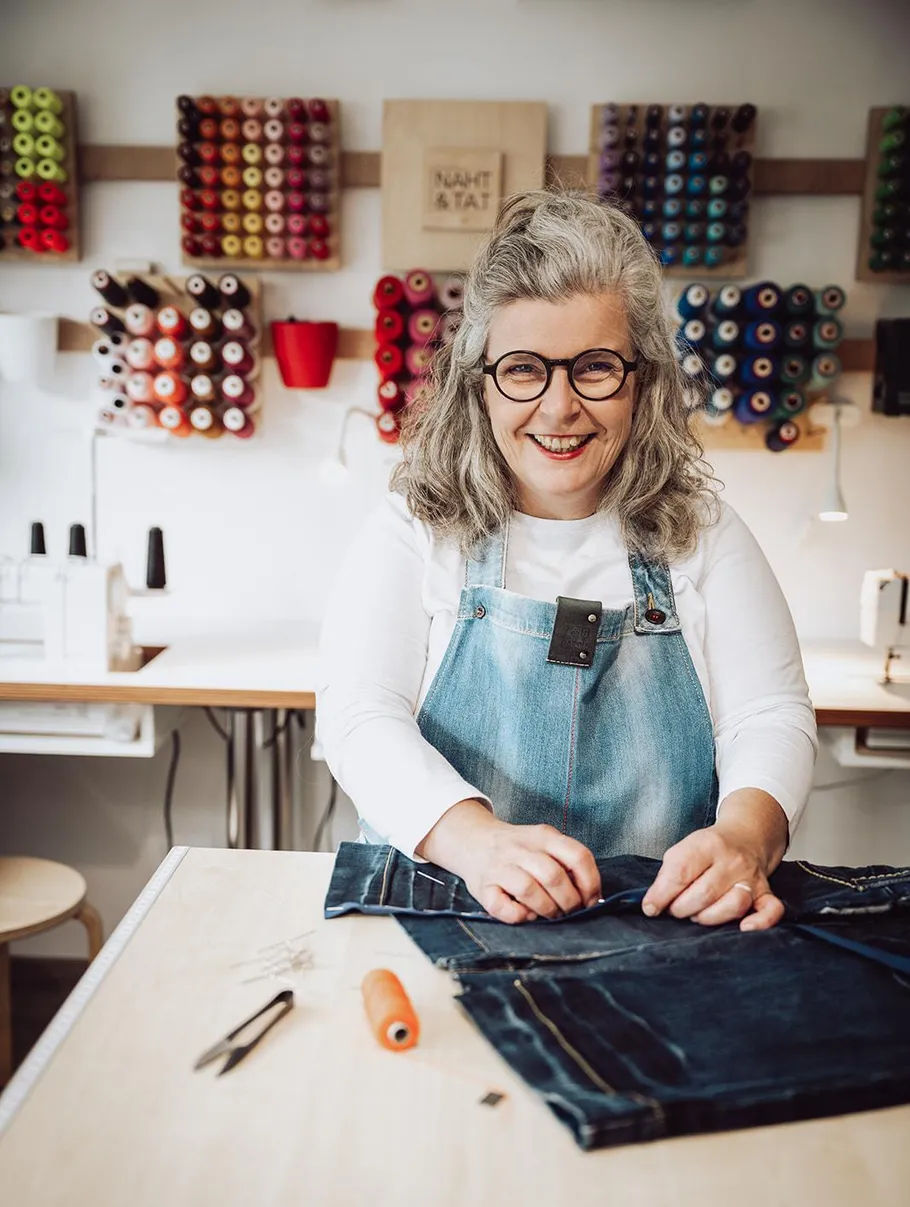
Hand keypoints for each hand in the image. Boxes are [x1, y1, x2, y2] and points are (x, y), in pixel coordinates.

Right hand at [417, 799, 601, 924]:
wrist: (473, 840)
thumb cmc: (517, 849)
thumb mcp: (543, 842)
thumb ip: (566, 861)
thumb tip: (592, 897)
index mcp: (543, 836)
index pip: (577, 856)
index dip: (590, 883)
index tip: (590, 900)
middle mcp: (521, 848)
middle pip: (554, 876)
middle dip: (569, 902)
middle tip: (569, 912)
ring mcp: (499, 866)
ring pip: (529, 890)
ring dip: (547, 910)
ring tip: (550, 915)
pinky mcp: (483, 887)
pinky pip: (503, 908)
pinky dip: (520, 916)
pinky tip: (525, 914)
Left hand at [641, 817, 784, 931]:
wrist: (746, 836)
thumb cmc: (709, 849)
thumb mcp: (683, 849)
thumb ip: (668, 875)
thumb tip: (653, 906)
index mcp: (707, 845)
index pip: (681, 871)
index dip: (661, 894)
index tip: (651, 907)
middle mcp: (732, 861)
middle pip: (704, 893)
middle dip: (681, 908)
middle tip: (675, 909)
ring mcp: (751, 878)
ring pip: (733, 905)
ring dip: (708, 917)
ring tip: (697, 914)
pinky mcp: (766, 893)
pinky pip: (771, 911)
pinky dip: (759, 923)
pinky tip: (742, 927)